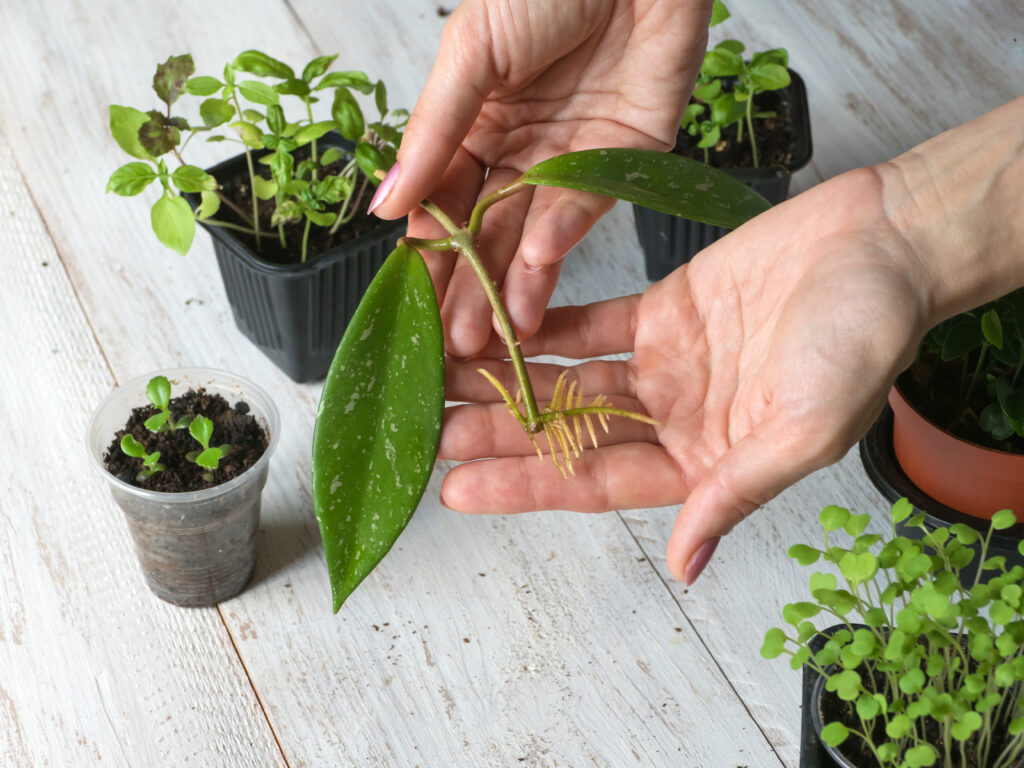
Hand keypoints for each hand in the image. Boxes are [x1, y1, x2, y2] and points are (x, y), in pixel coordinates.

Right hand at [369, 0, 711, 355]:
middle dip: (470, 285)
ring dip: (515, 282)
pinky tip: (532, 264)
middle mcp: (521, 149)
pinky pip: (586, 206)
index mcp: (475, 124)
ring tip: (496, 332)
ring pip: (535, 233)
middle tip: (453, 340)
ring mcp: (571, 159)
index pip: (444, 203)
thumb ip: (433, 134)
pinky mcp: (622, 159)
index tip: (412, 298)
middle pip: (488, 231)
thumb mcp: (470, 53)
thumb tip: (386, 206)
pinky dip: (561, 234)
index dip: (429, 250)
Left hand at [436, 167, 928, 582]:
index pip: (595, 483)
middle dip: (498, 433)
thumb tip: (686, 565)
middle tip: (428, 430)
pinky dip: (545, 322)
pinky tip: (497, 323)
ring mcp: (666, 365)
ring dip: (507, 378)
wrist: (886, 246)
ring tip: (443, 377)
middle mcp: (676, 420)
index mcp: (706, 463)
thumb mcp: (807, 429)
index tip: (459, 490)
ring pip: (569, 378)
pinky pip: (592, 320)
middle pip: (568, 433)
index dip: (524, 486)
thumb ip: (736, 492)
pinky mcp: (665, 309)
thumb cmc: (866, 338)